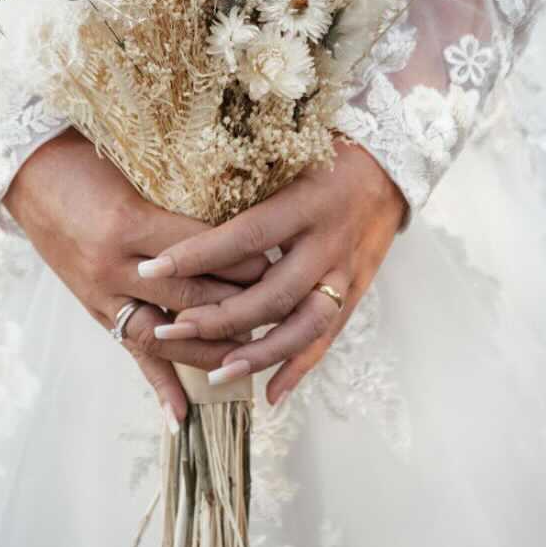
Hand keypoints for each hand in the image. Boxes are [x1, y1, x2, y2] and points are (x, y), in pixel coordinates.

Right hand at [1, 129, 268, 426]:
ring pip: (163, 334)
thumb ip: (177, 195)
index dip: (241, 259)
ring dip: (207, 348)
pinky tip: (181, 416)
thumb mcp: (132, 169)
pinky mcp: (94, 310)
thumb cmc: (84, 159)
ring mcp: (100, 294)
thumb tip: (237, 211)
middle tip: (279, 308)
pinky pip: (130, 353)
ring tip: (248, 357)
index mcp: (128, 223)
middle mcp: (113, 266)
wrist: (28, 175)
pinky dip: (157, 385)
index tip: (279, 261)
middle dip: (236, 304)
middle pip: (188, 297)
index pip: (199, 251)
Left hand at [135, 139, 405, 405]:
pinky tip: (270, 393)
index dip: (198, 255)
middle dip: (219, 318)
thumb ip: (246, 178)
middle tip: (169, 328)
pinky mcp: (356, 292)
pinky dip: (299, 367)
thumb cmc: (328, 153)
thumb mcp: (289, 155)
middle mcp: (328, 243)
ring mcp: (346, 273)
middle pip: (272, 294)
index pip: (246, 237)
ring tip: (215, 372)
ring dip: (258, 354)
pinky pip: (327, 338)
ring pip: (303, 327)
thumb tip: (183, 194)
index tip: (153, 269)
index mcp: (308, 203)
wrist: (392, 167)